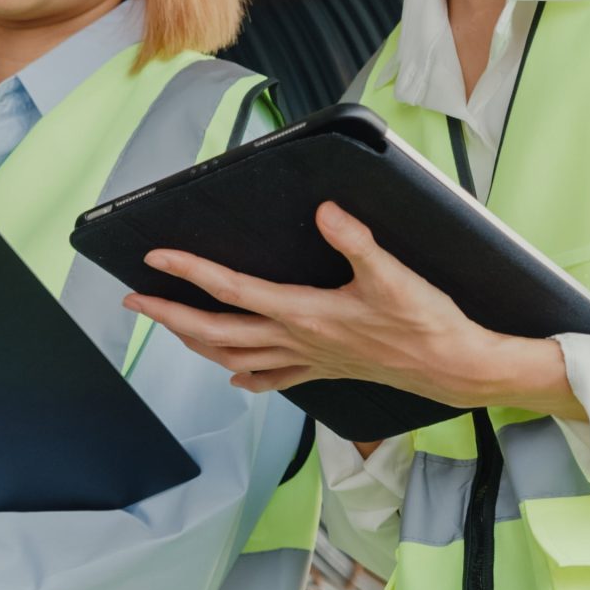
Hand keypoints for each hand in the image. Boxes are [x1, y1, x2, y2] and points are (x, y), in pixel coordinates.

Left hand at [123, 201, 584, 419]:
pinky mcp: (325, 369)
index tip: (156, 259)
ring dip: (196, 342)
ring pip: (235, 357)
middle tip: (135, 300)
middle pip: (216, 332)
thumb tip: (326, 212)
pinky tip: (235, 378)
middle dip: (171, 315)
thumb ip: (357, 241)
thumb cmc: (426, 323)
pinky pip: (272, 378)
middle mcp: (296, 340)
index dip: (190, 272)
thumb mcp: (394, 275)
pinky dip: (245, 376)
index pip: (232, 290)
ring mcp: (308, 359)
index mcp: (304, 313)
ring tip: (170, 326)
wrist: (455, 369)